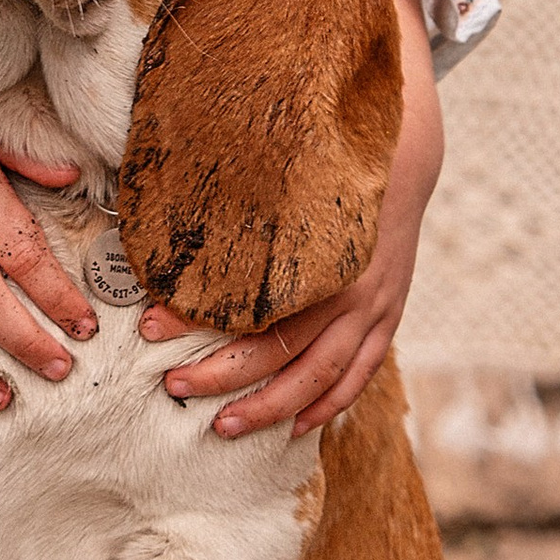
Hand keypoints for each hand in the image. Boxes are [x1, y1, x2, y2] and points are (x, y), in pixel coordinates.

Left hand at [146, 0, 441, 438]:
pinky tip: (293, 428)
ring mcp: (380, 303)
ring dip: (272, 406)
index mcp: (328, 242)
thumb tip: (158, 131)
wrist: (413, 135)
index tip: (147, 328)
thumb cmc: (335, 137)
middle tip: (170, 389)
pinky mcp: (389, 313)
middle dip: (224, 374)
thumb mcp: (287, 136)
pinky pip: (361, 373)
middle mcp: (360, 281)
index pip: (258, 299)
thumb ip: (231, 146)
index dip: (200, 322)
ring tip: (220, 427)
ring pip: (323, 375)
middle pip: (287, 349)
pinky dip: (327, 403)